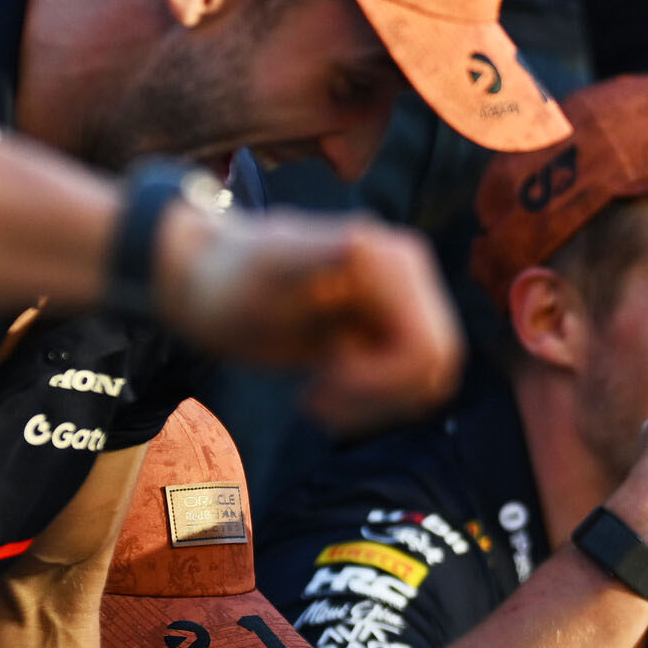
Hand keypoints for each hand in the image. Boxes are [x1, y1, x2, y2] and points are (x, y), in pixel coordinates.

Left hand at [172, 214, 461, 437]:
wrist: (213, 285)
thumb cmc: (229, 278)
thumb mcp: (263, 272)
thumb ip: (311, 256)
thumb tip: (358, 241)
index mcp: (390, 259)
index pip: (425, 347)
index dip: (378, 384)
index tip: (317, 383)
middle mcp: (411, 275)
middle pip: (434, 367)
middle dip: (377, 398)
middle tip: (315, 396)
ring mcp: (407, 301)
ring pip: (428, 381)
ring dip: (372, 406)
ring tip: (316, 396)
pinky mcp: (397, 326)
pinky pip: (412, 384)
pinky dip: (370, 403)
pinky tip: (324, 391)